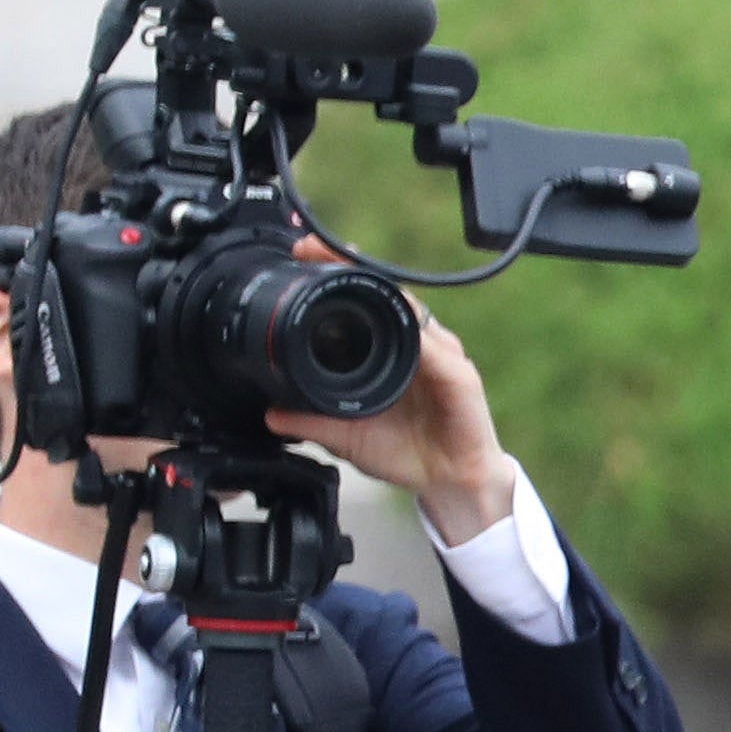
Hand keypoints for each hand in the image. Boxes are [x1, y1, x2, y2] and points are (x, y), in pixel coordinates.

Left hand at [266, 252, 514, 543]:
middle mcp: (419, 346)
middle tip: (316, 247)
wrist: (448, 483)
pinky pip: (438, 353)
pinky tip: (399, 327)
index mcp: (393, 352)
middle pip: (389, 295)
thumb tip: (270, 414)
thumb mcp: (346, 436)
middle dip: (354, 267)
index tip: (303, 255)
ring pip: (413, 313)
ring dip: (385, 290)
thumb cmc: (407, 453)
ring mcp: (442, 359)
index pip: (367, 303)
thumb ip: (311, 421)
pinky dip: (419, 340)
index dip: (338, 276)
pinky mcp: (461, 379)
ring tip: (355, 271)